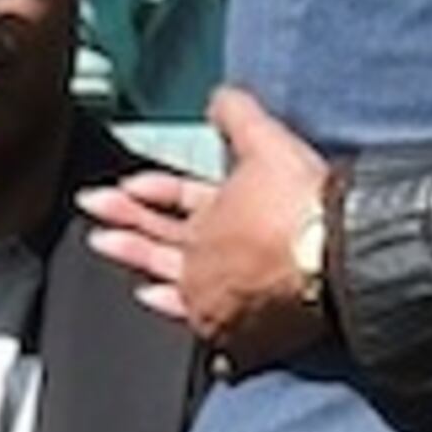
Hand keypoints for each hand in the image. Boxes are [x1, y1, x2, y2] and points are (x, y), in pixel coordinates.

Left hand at [78, 85, 330, 371]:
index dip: (149, 191)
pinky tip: (167, 310)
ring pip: (170, 286)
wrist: (335, 256)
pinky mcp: (242, 335)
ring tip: (122, 267)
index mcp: (208, 220)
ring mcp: (219, 303)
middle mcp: (204, 266)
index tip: (125, 186)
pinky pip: (199, 327)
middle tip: (95, 220)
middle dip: (125, 229)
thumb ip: (237, 116)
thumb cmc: (298, 204)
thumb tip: (217, 96)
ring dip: (144, 271)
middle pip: (158, 245)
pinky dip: (179, 314)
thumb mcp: (265, 142)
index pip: (171, 201)